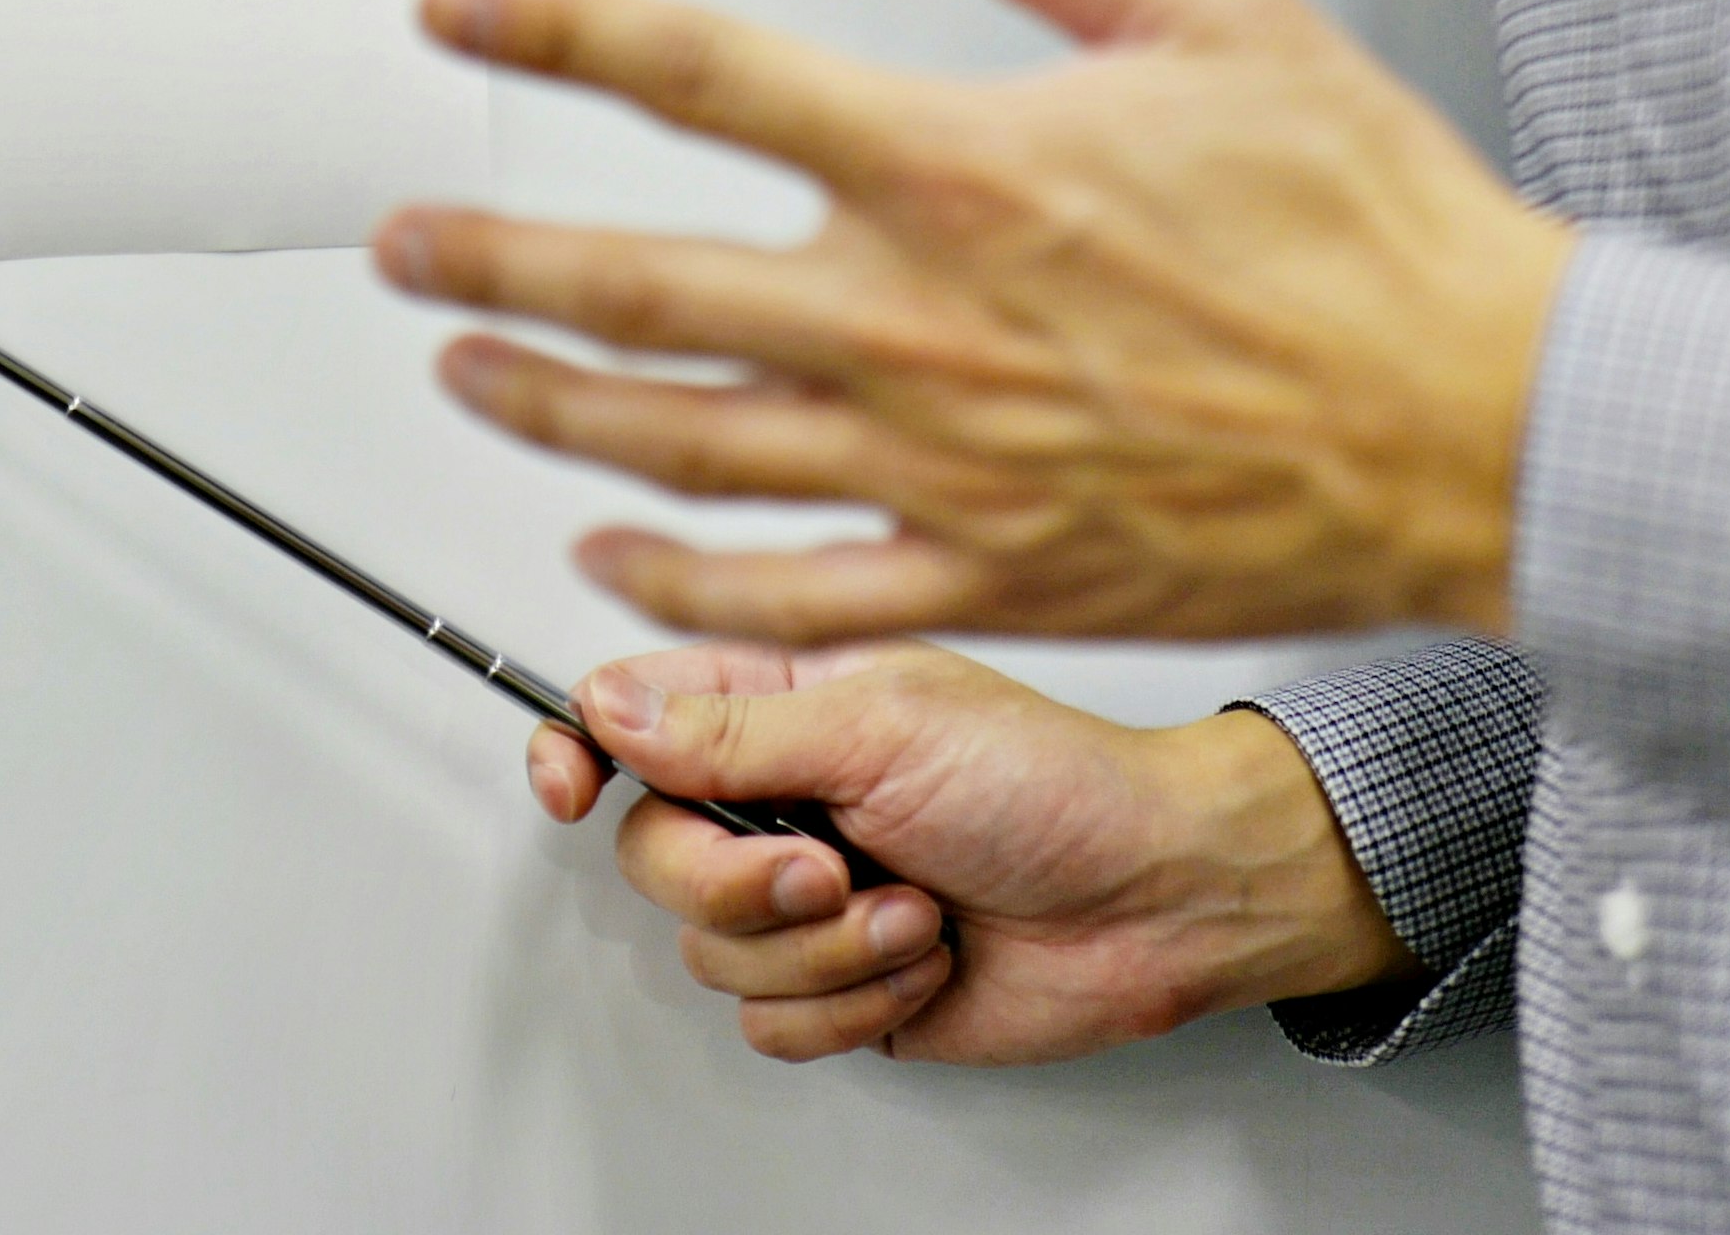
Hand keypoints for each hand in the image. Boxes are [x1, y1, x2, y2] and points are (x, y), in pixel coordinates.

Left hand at [378, 0, 1572, 639]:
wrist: (1484, 424)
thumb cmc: (1367, 226)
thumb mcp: (1211, 11)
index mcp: (961, 167)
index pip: (704, 78)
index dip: (558, 32)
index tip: (460, 10)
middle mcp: (922, 322)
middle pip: (643, 291)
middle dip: (495, 260)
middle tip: (398, 246)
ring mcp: (944, 465)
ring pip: (685, 448)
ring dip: (551, 410)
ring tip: (465, 372)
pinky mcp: (990, 577)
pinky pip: (792, 594)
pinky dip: (683, 583)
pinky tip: (609, 557)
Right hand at [529, 641, 1409, 1062]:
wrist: (1159, 901)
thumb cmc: (1058, 785)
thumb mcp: (886, 724)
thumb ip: (731, 728)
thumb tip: (610, 707)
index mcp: (780, 705)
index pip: (626, 719)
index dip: (577, 751)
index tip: (571, 785)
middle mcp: (781, 799)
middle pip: (651, 855)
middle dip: (739, 879)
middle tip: (828, 865)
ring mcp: (809, 897)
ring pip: (711, 952)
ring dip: (825, 948)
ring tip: (914, 907)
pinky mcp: (843, 987)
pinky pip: (773, 1025)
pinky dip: (854, 1004)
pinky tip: (923, 959)